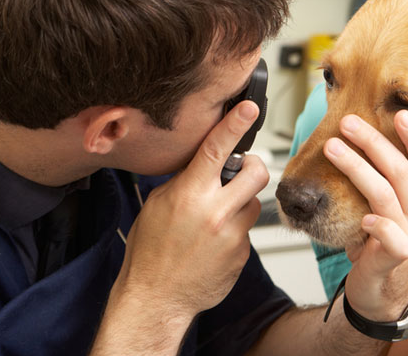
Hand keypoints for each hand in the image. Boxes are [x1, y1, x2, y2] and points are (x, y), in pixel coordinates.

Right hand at [111, 100, 268, 320]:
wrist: (156, 299)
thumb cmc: (150, 252)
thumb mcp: (158, 204)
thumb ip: (186, 180)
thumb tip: (206, 162)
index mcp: (190, 195)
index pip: (217, 149)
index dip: (235, 124)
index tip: (249, 108)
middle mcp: (216, 212)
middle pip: (257, 172)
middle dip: (251, 167)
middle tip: (239, 173)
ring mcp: (233, 235)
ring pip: (254, 201)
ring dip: (241, 201)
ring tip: (217, 215)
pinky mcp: (242, 254)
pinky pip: (248, 229)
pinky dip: (235, 228)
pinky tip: (215, 240)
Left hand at [323, 110, 407, 320]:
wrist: (382, 291)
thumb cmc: (385, 240)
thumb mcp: (398, 207)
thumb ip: (402, 178)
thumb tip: (402, 141)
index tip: (398, 114)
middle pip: (401, 170)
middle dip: (373, 142)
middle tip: (347, 122)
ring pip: (385, 194)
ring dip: (357, 168)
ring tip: (332, 147)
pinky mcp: (396, 257)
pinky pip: (391, 237)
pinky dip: (379, 224)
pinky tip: (365, 216)